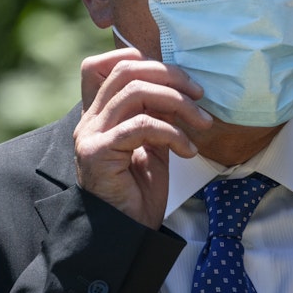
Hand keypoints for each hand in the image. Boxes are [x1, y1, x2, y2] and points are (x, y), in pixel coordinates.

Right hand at [73, 48, 212, 228]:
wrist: (125, 234)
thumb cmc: (139, 192)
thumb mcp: (154, 144)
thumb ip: (159, 114)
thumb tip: (183, 89)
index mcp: (100, 113)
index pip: (104, 64)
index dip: (140, 58)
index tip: (178, 77)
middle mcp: (90, 119)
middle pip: (127, 70)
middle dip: (170, 75)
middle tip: (199, 94)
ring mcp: (90, 134)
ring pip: (136, 93)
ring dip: (178, 103)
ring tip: (202, 122)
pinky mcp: (97, 152)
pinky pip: (141, 125)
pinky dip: (172, 132)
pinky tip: (188, 149)